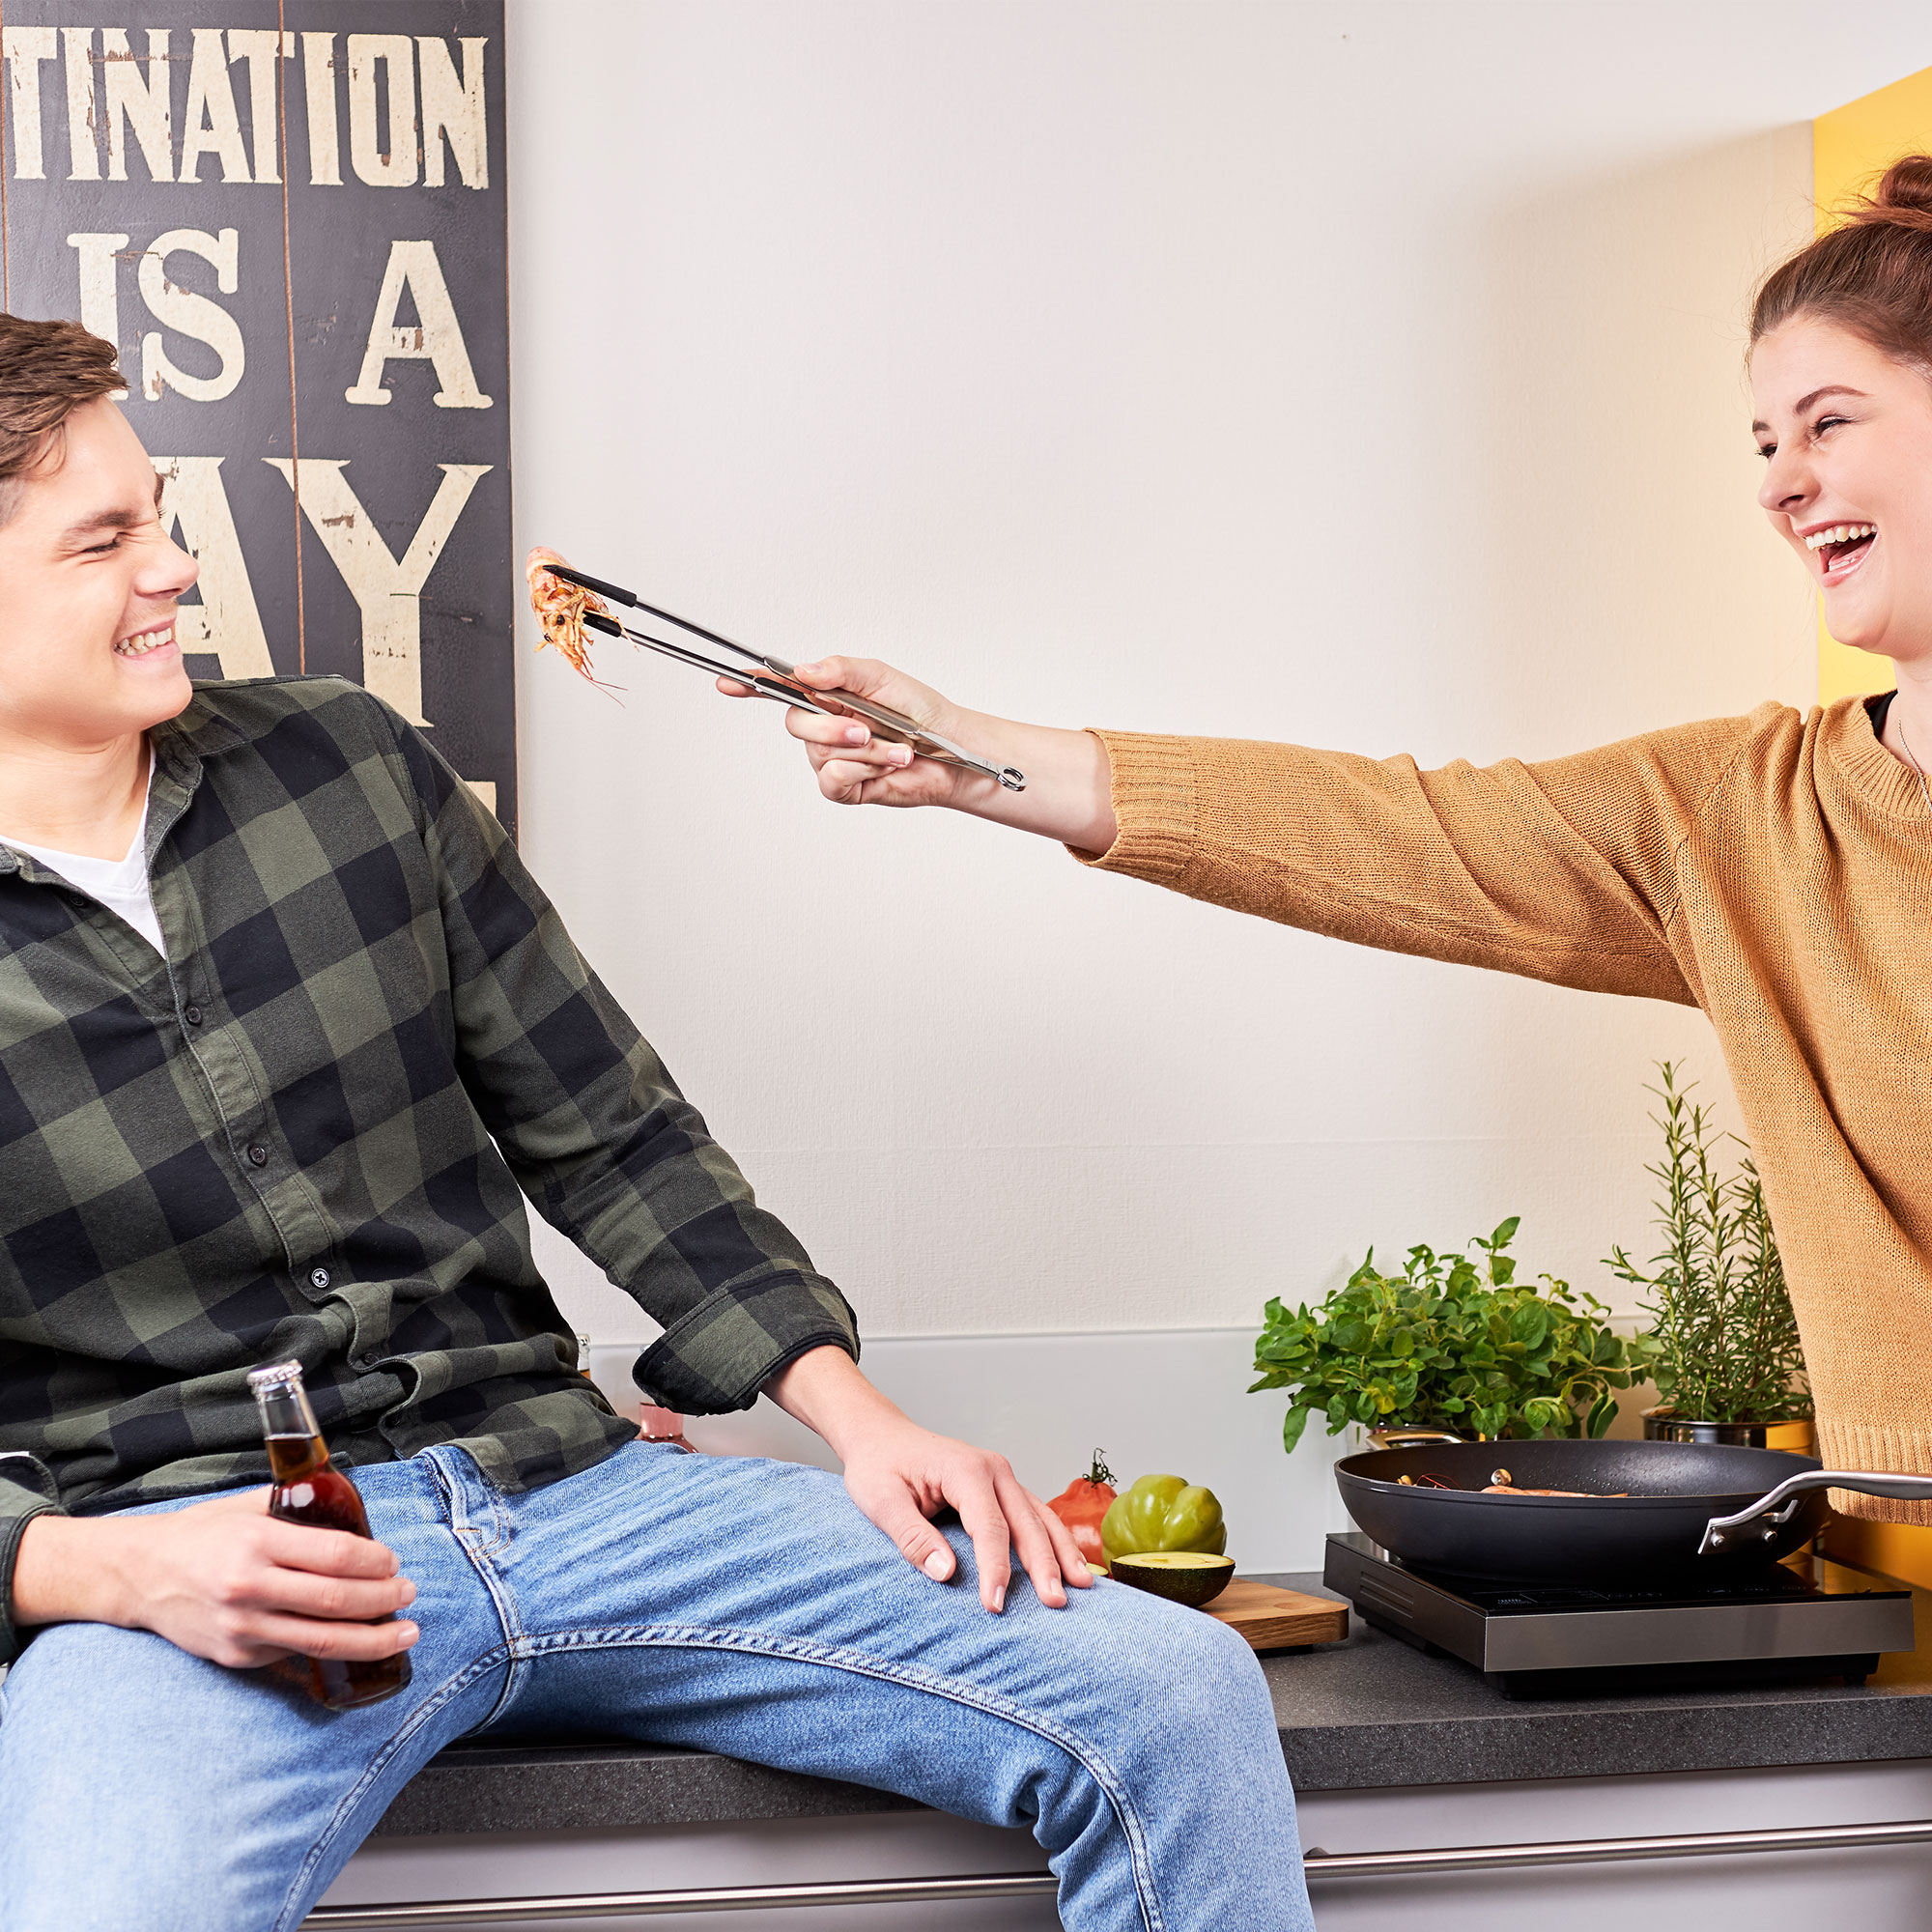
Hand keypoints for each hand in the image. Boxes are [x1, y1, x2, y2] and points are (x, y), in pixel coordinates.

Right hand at [12, 1488, 419, 1668]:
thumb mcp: (248, 1507)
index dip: (376, 1562)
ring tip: (404, 1632)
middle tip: (409, 1595)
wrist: (139, 1575)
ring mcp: (243, 1627)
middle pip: (337, 1601)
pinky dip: (330, 1648)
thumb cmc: (199, 1535)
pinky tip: (355, 1641)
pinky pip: (294, 1653)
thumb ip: (296, 1508)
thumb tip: (348, 1506)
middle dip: (384, 1600)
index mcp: (259, 1542)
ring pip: (322, 1640)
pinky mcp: (237, 1655)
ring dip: (372, 1638)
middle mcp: (251, 1586)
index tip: (394, 1562)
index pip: (336, 1555)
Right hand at [717, 656, 979, 809]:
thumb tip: (802, 672)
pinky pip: (830, 778)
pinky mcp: (842, 786)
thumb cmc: (921, 712)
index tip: (728, 683)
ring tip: (895, 749)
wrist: (951, 752)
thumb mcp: (881, 678)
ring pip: (819, 752)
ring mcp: (831, 757)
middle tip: (868, 729)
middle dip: (831, 727)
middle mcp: (824, 725)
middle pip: (795, 722)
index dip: (752, 685)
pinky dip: (862, 771)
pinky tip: (886, 767)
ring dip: (863, 751)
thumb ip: (839, 671)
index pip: (782, 688)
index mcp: (829, 694)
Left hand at [764, 1346, 1091, 1612]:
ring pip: (1041, 1517)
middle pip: (1026, 1523)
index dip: (995, 1569)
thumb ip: (912, 1537)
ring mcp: (1003, 1476)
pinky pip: (1035, 1515)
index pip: (989, 1527)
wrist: (880, 1436)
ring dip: (1061, 1552)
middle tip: (1056, 1605)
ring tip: (1082, 1587)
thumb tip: (946, 1573)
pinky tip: (1069, 1565)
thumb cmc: (878, 1466)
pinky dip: (1054, 1540)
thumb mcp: (881, 1501)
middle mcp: (993, 1469)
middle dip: (1044, 1565)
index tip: (994, 1607)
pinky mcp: (1003, 1488)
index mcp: (965, 1470)